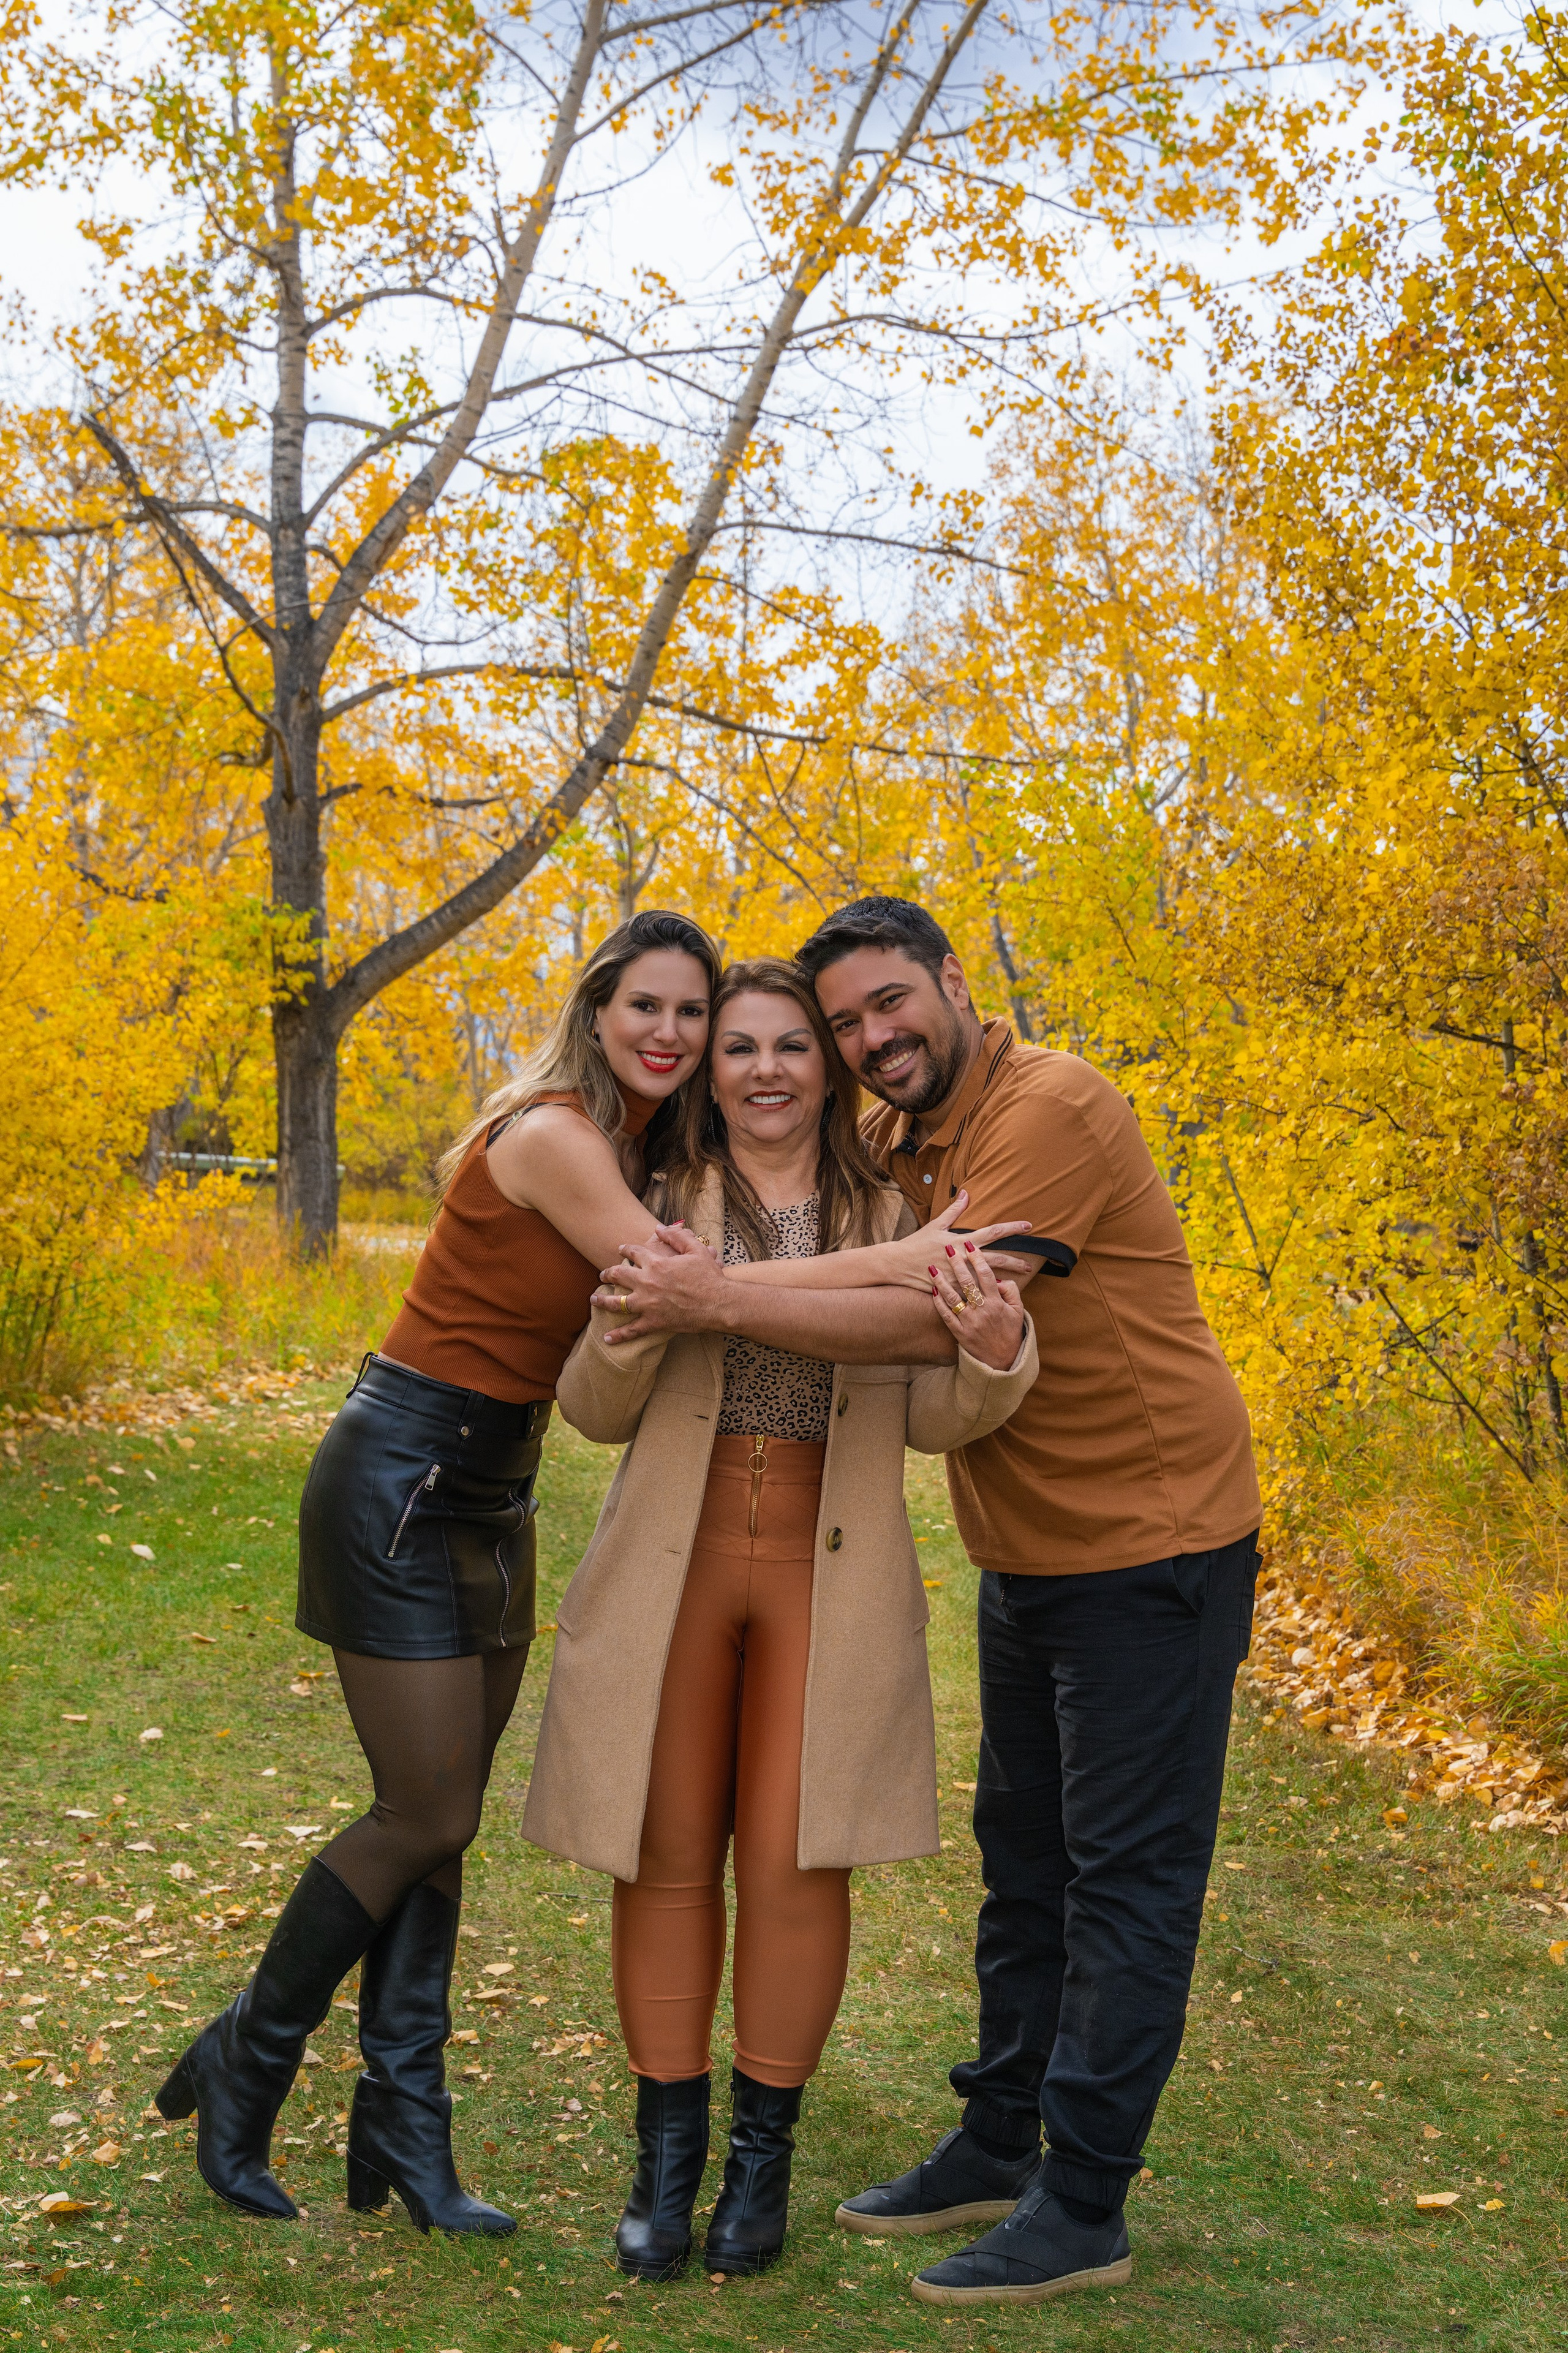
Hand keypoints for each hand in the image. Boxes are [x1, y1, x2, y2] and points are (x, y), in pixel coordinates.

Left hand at [594, 1222, 730, 1342]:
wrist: (719, 1304)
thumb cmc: (709, 1276)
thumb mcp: (696, 1250)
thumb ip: (676, 1236)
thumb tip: (658, 1229)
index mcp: (656, 1264)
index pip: (634, 1253)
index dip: (625, 1249)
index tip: (620, 1249)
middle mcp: (647, 1283)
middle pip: (618, 1275)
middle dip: (607, 1274)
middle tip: (602, 1274)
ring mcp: (648, 1304)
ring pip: (617, 1303)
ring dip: (602, 1300)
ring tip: (593, 1299)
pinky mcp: (653, 1323)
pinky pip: (631, 1330)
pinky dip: (618, 1335)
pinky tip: (606, 1338)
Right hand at [875, 1190, 1032, 1290]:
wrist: (897, 1264)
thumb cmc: (916, 1243)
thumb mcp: (936, 1224)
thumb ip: (954, 1210)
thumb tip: (966, 1193)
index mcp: (961, 1240)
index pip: (993, 1231)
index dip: (1012, 1228)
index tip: (1028, 1226)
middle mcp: (963, 1257)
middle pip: (996, 1258)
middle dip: (1016, 1260)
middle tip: (1031, 1264)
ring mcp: (958, 1275)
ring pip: (987, 1278)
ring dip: (1005, 1279)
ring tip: (1020, 1282)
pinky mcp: (952, 1288)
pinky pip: (971, 1293)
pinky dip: (984, 1295)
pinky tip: (996, 1298)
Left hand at [930, 1240, 1024, 1371]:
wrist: (1002, 1362)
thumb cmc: (1010, 1332)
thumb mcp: (1018, 1311)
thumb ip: (1011, 1291)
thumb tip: (999, 1278)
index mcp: (997, 1304)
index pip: (986, 1275)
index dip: (978, 1259)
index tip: (970, 1246)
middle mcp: (982, 1312)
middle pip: (967, 1283)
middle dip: (957, 1264)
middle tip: (948, 1248)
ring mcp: (969, 1323)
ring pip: (952, 1298)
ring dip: (941, 1281)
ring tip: (932, 1267)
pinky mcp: (959, 1333)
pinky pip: (946, 1316)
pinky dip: (939, 1303)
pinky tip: (932, 1290)